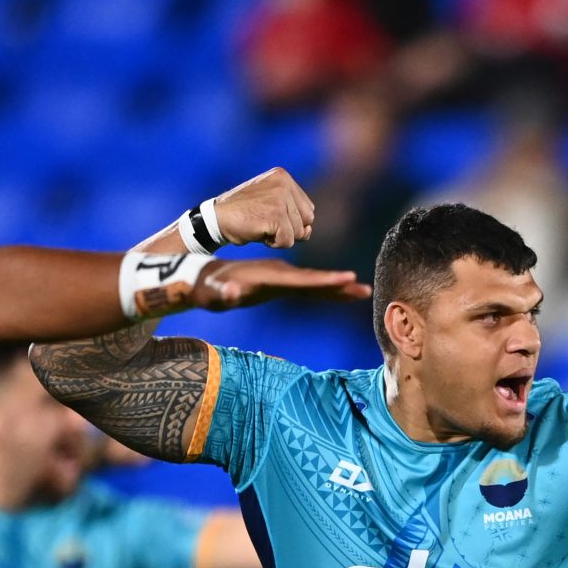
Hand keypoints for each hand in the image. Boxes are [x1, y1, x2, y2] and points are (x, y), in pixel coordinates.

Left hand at [184, 261, 369, 310]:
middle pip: (314, 280)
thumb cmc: (206, 290)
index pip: (301, 280)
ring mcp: (280, 276)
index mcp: (268, 276)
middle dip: (339, 285)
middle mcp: (278, 273)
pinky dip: (324, 289)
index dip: (325, 280)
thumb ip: (223, 293)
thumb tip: (230, 292)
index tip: (348, 278)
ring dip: (337, 287)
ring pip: (313, 282)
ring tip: (362, 291)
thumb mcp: (212, 294)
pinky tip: (338, 292)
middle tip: (366, 289)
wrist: (202, 277)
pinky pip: (306, 286)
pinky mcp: (279, 282)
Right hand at [208, 168, 317, 248]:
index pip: (307, 210)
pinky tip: (258, 232)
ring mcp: (280, 198)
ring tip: (261, 225)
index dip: (291, 221)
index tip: (268, 215)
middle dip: (289, 229)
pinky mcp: (276, 214)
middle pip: (307, 221)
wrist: (216, 219)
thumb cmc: (244, 215)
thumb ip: (294, 215)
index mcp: (283, 177)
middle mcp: (284, 184)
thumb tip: (308, 231)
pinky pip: (288, 241)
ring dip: (280, 237)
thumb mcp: (272, 205)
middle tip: (264, 222)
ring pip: (299, 233)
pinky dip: (274, 243)